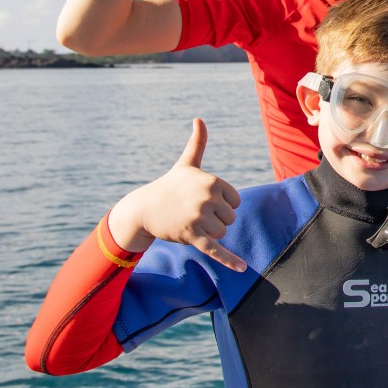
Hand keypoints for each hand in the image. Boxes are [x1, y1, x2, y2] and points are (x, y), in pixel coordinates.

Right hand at [110, 119, 245, 270]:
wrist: (144, 207)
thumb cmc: (171, 185)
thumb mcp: (187, 164)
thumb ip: (198, 143)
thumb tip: (199, 119)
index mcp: (214, 182)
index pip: (235, 202)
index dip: (221, 204)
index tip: (202, 200)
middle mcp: (208, 199)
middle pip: (230, 218)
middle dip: (214, 219)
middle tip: (193, 212)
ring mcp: (199, 218)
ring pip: (223, 232)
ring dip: (209, 232)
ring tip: (190, 222)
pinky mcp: (192, 237)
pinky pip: (216, 250)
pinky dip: (229, 260)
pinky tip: (243, 268)